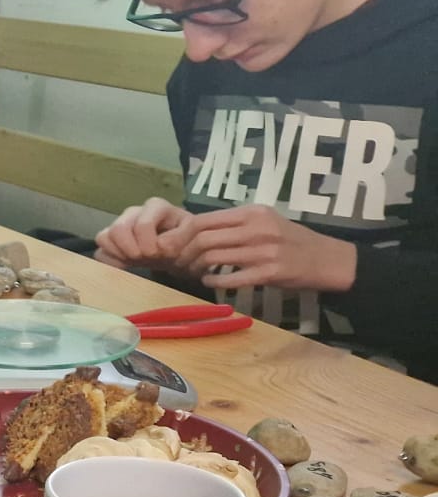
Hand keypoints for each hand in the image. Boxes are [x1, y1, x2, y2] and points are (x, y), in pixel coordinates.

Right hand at [95, 196, 191, 269]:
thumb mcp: (193, 235)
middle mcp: (134, 212)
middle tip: (144, 259)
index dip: (149, 244)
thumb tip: (162, 247)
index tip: (159, 254)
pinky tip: (125, 265)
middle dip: (132, 250)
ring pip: (104, 237)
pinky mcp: (110, 241)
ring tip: (135, 261)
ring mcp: (119, 225)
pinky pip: (99, 252)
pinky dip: (110, 261)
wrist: (179, 248)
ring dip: (119, 254)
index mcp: (156, 206)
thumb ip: (180, 238)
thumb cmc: (186, 239)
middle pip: (118, 229)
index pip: (142, 225)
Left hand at [169, 205, 358, 292]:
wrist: (326, 258)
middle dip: (183, 253)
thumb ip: (234, 224)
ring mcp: (263, 251)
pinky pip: (231, 278)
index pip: (203, 220)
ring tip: (193, 273)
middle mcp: (257, 228)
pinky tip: (209, 283)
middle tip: (177, 264)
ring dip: (196, 268)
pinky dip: (214, 282)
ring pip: (213, 257)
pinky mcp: (269, 273)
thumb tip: (193, 229)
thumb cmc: (290, 240)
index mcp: (252, 213)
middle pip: (203, 238)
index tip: (171, 246)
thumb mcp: (264, 222)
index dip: (181, 234)